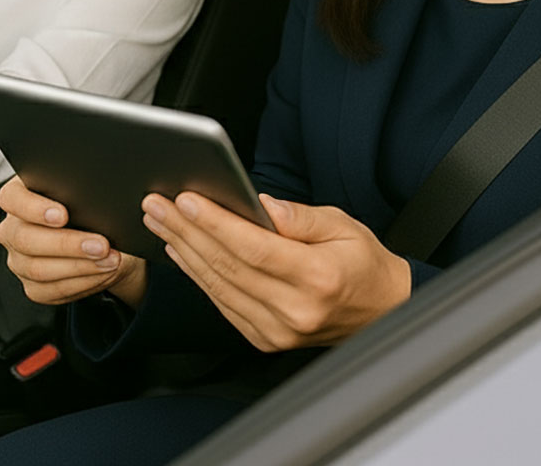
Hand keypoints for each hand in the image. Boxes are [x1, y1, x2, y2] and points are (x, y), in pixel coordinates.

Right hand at [0, 175, 147, 306]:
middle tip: (100, 244)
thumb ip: (83, 193)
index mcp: (20, 198)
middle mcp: (13, 230)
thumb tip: (99, 201)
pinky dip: (82, 282)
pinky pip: (52, 290)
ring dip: (80, 266)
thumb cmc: (95, 210)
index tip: (63, 214)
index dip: (33, 207)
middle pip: (25, 238)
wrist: (110, 242)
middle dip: (67, 243)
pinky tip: (102, 273)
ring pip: (38, 269)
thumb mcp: (89, 194)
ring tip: (109, 260)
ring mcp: (19, 261)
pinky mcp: (33, 287)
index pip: (11, 198)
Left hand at [142, 191, 410, 351]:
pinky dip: (198, 276)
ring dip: (184, 252)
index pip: (254, 248)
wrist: (382, 311)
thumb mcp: (342, 225)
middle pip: (228, 266)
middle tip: (157, 204)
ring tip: (161, 223)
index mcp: (318, 278)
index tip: (185, 199)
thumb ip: (298, 217)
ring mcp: (278, 331)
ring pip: (219, 287)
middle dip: (187, 231)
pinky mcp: (265, 340)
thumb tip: (258, 204)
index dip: (215, 223)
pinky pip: (223, 304)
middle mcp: (295, 310)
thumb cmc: (363, 264)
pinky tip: (182, 251)